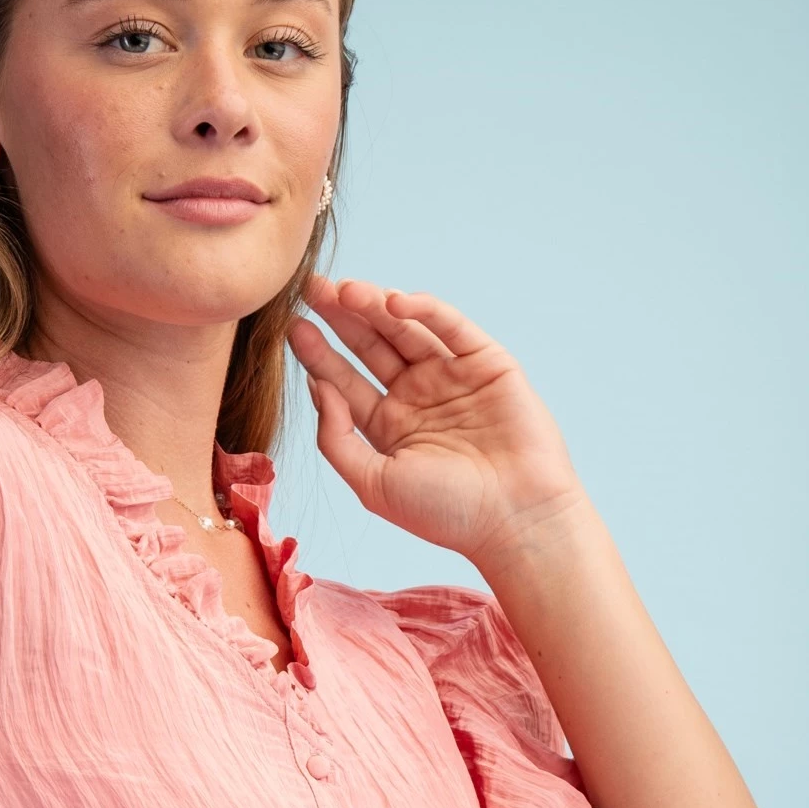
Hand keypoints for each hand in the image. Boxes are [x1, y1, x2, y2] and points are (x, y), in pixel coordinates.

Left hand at [286, 275, 588, 567]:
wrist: (515, 518)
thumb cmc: (445, 513)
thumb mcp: (373, 482)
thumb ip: (336, 439)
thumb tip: (316, 387)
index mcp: (388, 428)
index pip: (345, 382)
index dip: (319, 355)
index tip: (293, 327)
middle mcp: (417, 397)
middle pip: (371, 346)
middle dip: (341, 317)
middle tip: (313, 289)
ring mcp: (451, 377)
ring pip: (405, 330)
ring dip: (375, 307)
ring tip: (345, 290)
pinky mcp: (486, 362)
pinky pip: (450, 326)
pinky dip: (423, 309)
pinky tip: (392, 302)